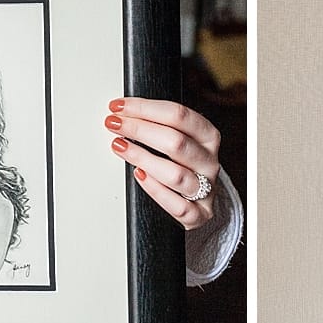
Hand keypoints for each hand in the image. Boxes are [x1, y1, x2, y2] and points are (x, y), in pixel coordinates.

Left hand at [104, 97, 221, 228]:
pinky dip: (156, 190)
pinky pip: (178, 206)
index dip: (145, 108)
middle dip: (139, 129)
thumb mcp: (179, 139)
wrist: (199, 199)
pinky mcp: (199, 215)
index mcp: (207, 137)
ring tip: (119, 147)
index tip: (119, 107)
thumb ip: (158, 126)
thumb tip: (123, 113)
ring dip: (143, 158)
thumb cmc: (182, 165)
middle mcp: (209, 162)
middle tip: (114, 125)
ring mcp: (206, 189)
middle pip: (176, 142)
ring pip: (176, 174)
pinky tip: (139, 176)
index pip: (179, 116)